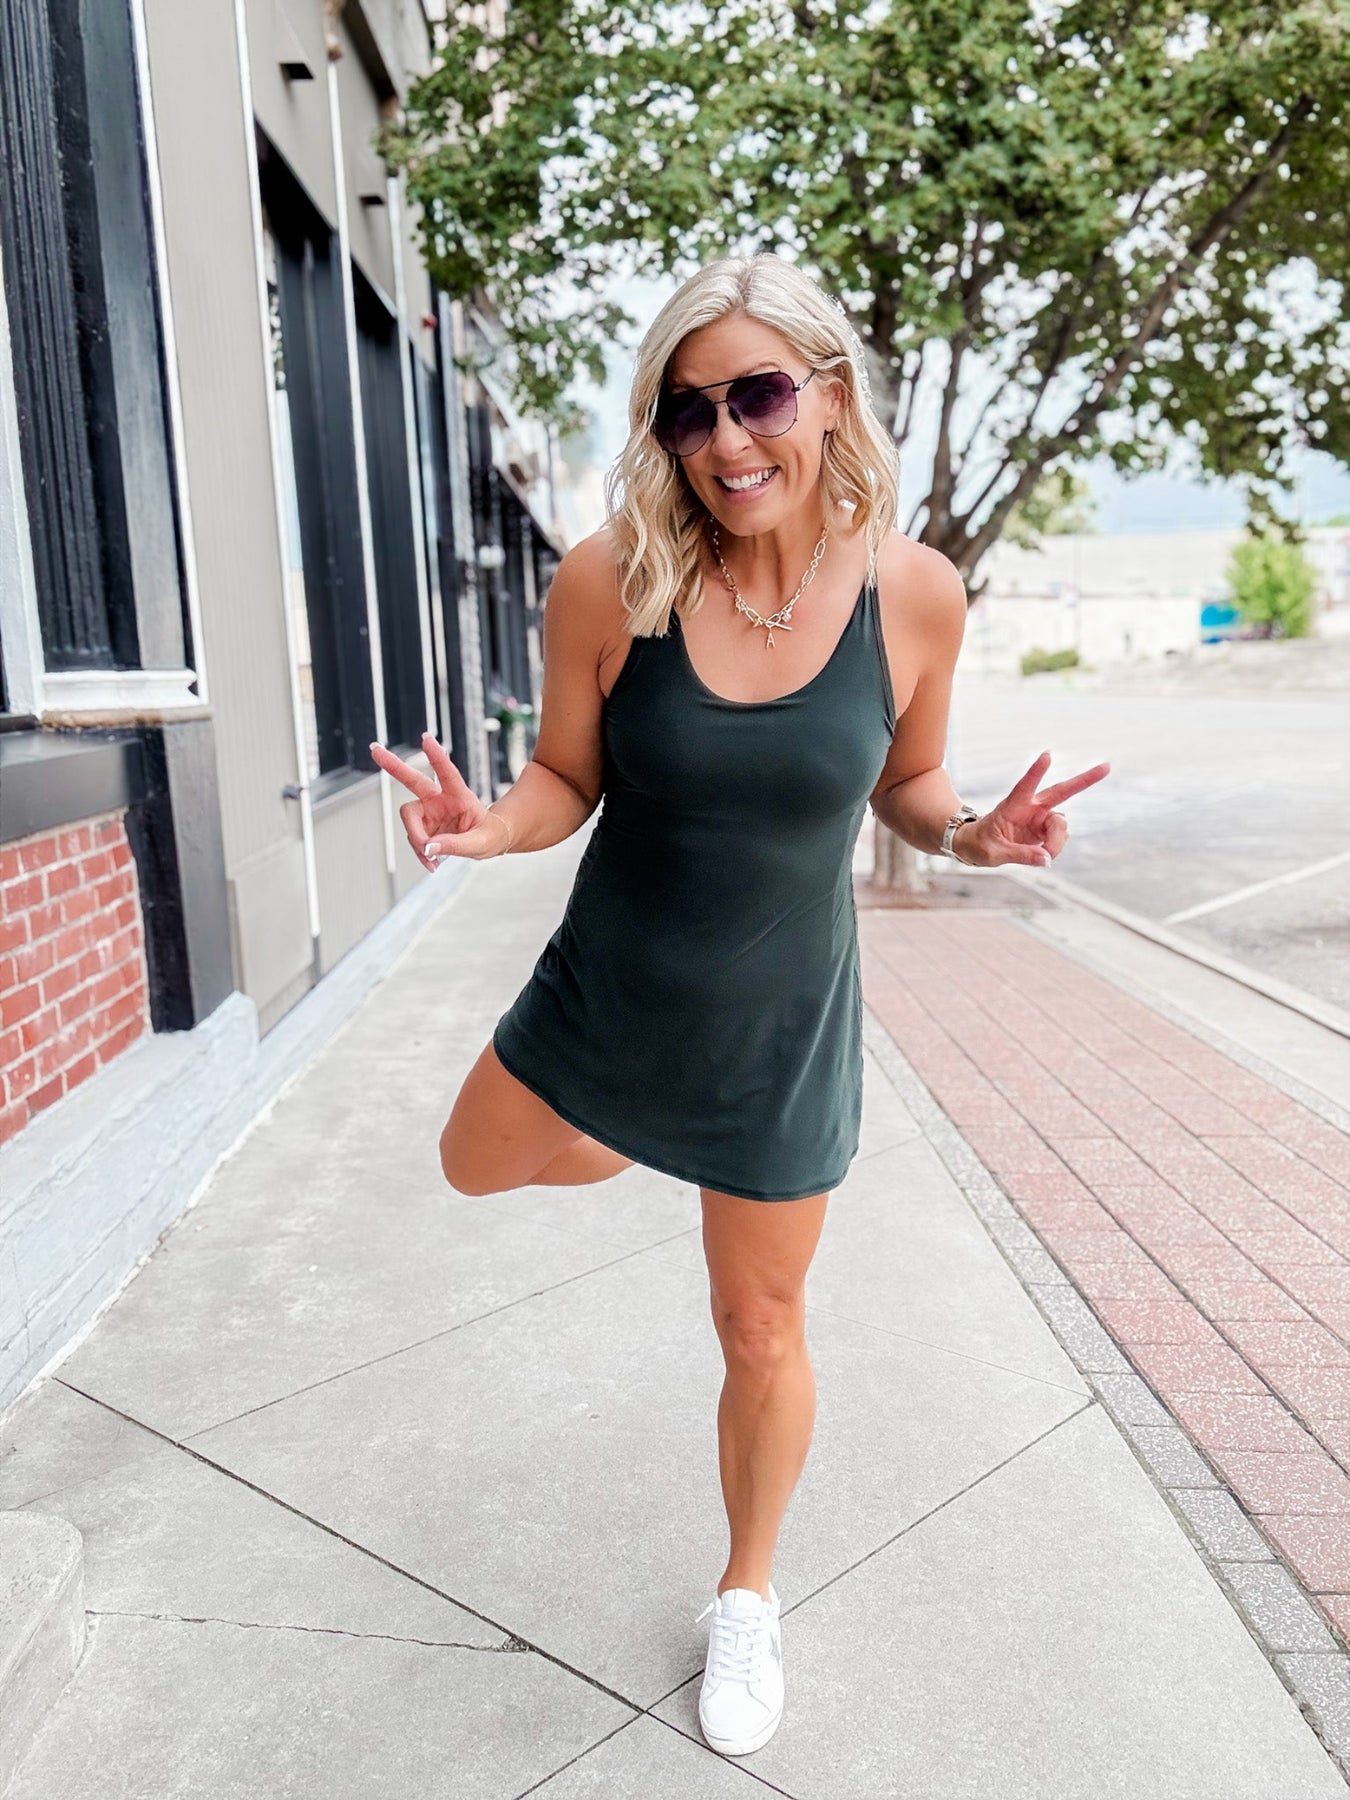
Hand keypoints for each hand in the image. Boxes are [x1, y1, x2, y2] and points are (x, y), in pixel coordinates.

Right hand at [368, 731, 508, 868]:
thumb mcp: (479, 844)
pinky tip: (432, 862)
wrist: (488, 842)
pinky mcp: (423, 825)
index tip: (426, 738)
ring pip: (409, 819)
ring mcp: (429, 811)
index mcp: (460, 795)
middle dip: (393, 765)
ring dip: (416, 839)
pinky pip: (413, 838)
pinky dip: (420, 852)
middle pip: (412, 779)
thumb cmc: (489, 836)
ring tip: (432, 860)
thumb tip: (428, 848)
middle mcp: (440, 799)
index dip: (436, 756)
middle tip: (374, 749)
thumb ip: (454, 845)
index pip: (448, 773)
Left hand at [963, 749, 1110, 868]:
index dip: (1036, 772)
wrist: (976, 846)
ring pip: (1062, 826)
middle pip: (1061, 791)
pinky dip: (1055, 848)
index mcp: (1012, 805)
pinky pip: (1060, 839)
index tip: (1047, 755)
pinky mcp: (1045, 829)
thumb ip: (1021, 855)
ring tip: (1042, 855)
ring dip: (1057, 842)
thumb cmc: (980, 844)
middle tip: (1107, 766)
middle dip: (1084, 780)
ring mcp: (1040, 817)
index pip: (1025, 786)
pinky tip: (1043, 854)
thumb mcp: (994, 853)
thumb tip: (1046, 859)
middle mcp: (1031, 807)